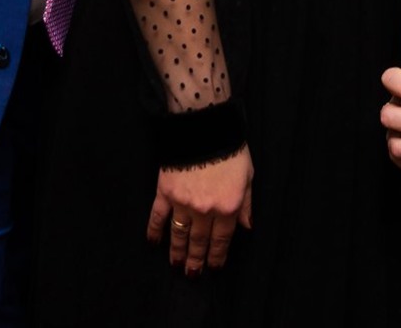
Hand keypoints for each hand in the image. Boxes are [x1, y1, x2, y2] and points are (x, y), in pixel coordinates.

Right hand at [147, 148, 251, 274]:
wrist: (204, 126)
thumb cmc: (230, 149)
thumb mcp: (248, 176)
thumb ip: (246, 204)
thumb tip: (247, 227)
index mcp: (228, 207)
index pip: (222, 239)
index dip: (217, 256)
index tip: (213, 268)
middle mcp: (205, 210)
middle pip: (199, 241)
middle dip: (196, 260)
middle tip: (192, 275)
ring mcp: (183, 203)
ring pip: (179, 234)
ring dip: (177, 252)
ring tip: (175, 265)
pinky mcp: (165, 193)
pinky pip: (157, 216)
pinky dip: (154, 231)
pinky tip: (152, 243)